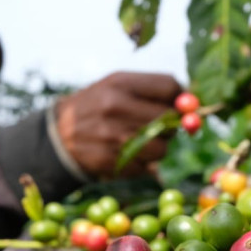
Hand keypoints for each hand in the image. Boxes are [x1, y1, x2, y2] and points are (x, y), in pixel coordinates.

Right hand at [55, 72, 181, 177]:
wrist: (58, 134)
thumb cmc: (97, 107)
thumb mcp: (117, 87)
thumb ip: (153, 91)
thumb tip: (192, 106)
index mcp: (119, 83)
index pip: (170, 87)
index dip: (180, 98)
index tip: (177, 104)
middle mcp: (115, 108)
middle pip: (169, 119)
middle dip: (170, 125)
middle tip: (160, 125)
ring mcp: (112, 137)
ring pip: (162, 148)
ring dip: (158, 148)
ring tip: (143, 141)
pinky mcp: (111, 162)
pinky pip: (145, 167)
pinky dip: (142, 164)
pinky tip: (127, 154)